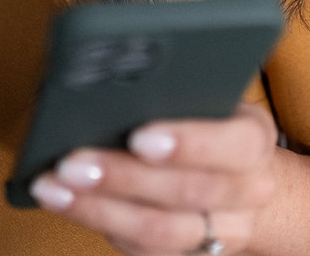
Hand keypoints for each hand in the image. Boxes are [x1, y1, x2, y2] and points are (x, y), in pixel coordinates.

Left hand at [30, 102, 279, 254]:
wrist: (238, 179)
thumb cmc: (209, 121)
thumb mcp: (209, 95)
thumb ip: (177, 87)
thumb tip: (114, 72)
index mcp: (255, 138)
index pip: (237, 144)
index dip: (189, 143)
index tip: (140, 136)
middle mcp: (247, 190)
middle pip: (188, 191)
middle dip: (125, 176)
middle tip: (73, 160)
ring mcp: (217, 231)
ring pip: (159, 229)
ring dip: (98, 207)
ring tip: (54, 184)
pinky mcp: (183, 254)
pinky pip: (140, 248)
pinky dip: (96, 221)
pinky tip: (62, 200)